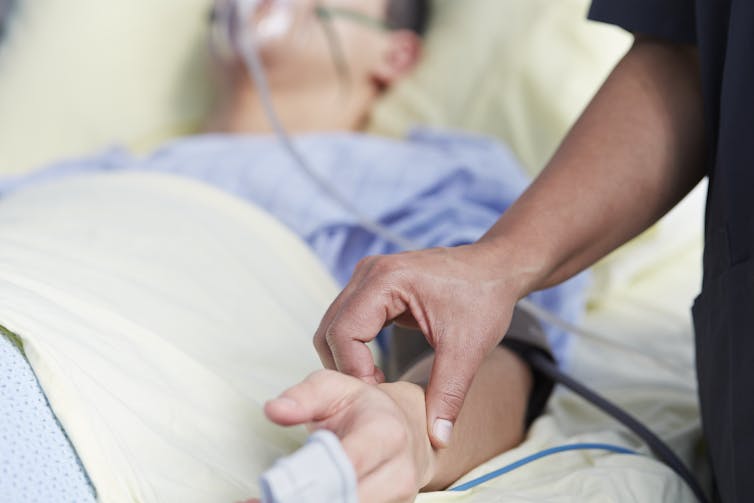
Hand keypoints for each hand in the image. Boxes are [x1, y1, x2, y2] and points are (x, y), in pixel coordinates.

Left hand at [261, 370, 435, 502]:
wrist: (405, 427)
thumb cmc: (364, 408)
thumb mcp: (333, 388)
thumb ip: (303, 396)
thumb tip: (274, 410)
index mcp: (386, 433)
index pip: (348, 465)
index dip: (310, 480)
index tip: (275, 485)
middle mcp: (399, 471)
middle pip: (349, 500)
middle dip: (305, 499)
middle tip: (270, 496)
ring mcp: (400, 498)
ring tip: (275, 499)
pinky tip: (296, 500)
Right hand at [313, 243, 525, 447]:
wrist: (495, 267)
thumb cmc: (484, 296)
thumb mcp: (468, 348)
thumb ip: (449, 394)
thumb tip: (438, 440)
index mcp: (386, 279)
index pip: (343, 333)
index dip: (353, 372)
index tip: (379, 398)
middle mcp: (369, 273)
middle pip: (330, 331)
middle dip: (346, 369)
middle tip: (375, 396)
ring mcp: (367, 277)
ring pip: (333, 327)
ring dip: (348, 360)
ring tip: (378, 385)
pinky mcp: (371, 286)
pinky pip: (347, 322)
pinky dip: (355, 349)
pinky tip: (378, 370)